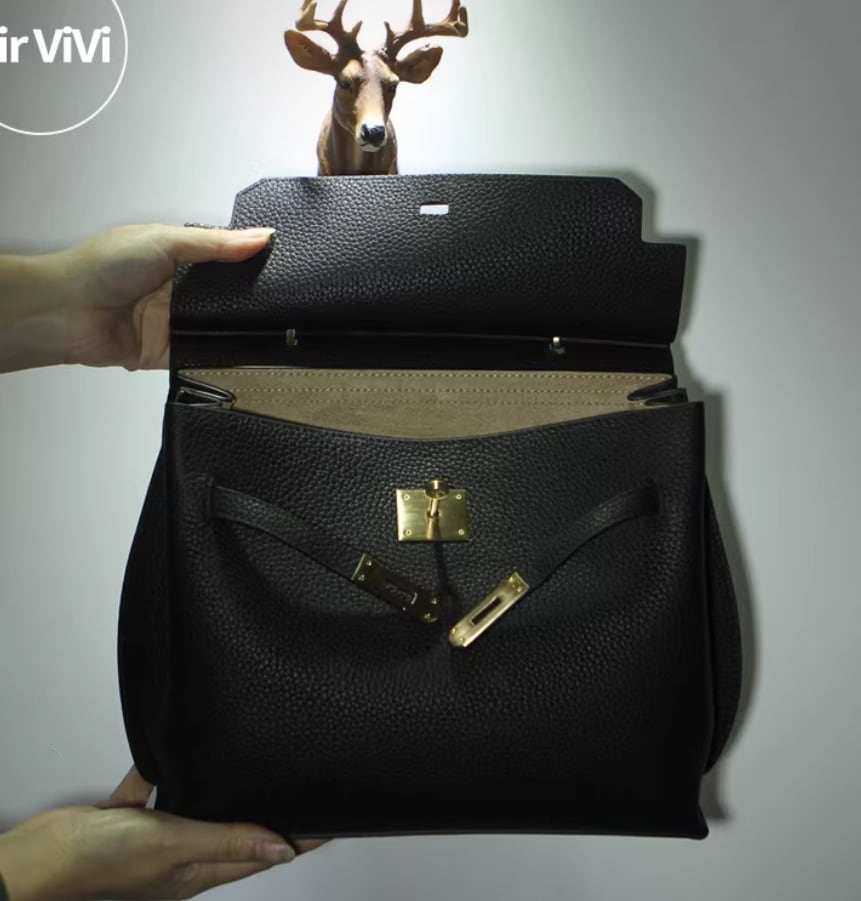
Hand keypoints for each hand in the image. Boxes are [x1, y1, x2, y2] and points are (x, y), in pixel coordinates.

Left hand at [0, 224, 274, 373]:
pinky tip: (245, 349)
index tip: (283, 261)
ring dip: (236, 326)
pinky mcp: (172, 353)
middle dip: (249, 297)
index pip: (223, 260)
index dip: (249, 261)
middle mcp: (177, 290)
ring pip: (219, 326)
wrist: (67, 311)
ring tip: (275, 325)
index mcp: (176, 258)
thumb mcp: (164, 241)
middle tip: (286, 297)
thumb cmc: (103, 266)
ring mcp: (175, 323)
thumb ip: (214, 244)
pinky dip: (221, 353)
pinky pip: (204, 354)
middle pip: (225, 295)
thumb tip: (261, 236)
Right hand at [0, 766, 326, 900]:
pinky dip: (168, 765)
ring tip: (252, 760)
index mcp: (200, 868)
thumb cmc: (96, 866)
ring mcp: (157, 833)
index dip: (299, 836)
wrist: (35, 861)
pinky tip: (178, 743)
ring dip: (223, 785)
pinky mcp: (129, 813)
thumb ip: (224, 841)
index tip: (333, 817)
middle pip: (238, 826)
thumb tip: (282, 849)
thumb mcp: (170, 847)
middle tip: (299, 781)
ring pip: (201, 803)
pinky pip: (157, 783)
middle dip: (268, 808)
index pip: (264, 850)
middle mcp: (184, 851)